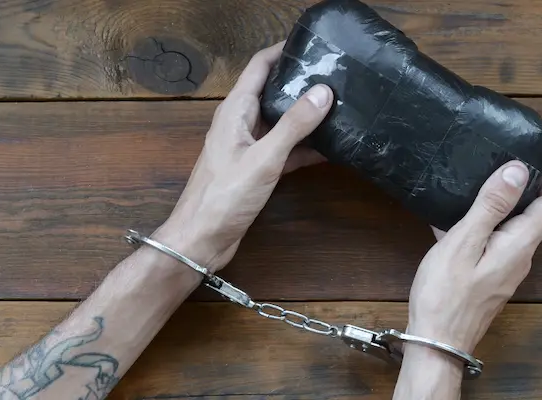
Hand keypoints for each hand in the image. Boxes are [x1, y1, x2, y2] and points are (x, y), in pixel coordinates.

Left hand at [154, 42, 332, 271]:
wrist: (202, 239)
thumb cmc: (225, 196)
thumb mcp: (264, 157)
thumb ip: (294, 125)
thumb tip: (323, 91)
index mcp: (235, 111)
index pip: (259, 67)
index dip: (282, 51)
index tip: (311, 44)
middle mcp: (240, 123)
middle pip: (272, 91)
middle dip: (300, 82)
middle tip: (335, 74)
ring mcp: (248, 146)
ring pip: (281, 122)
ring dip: (306, 116)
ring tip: (339, 107)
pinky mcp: (256, 169)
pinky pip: (284, 149)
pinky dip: (304, 147)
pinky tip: (330, 148)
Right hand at [394, 153, 541, 398]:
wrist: (435, 344)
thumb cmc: (446, 293)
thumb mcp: (464, 243)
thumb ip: (491, 206)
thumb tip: (518, 170)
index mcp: (519, 245)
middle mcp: (519, 258)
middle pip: (535, 215)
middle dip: (527, 184)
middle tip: (506, 157)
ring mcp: (504, 271)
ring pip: (511, 228)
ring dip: (501, 203)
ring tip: (478, 180)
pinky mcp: (488, 279)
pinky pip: (492, 242)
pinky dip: (481, 224)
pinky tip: (451, 219)